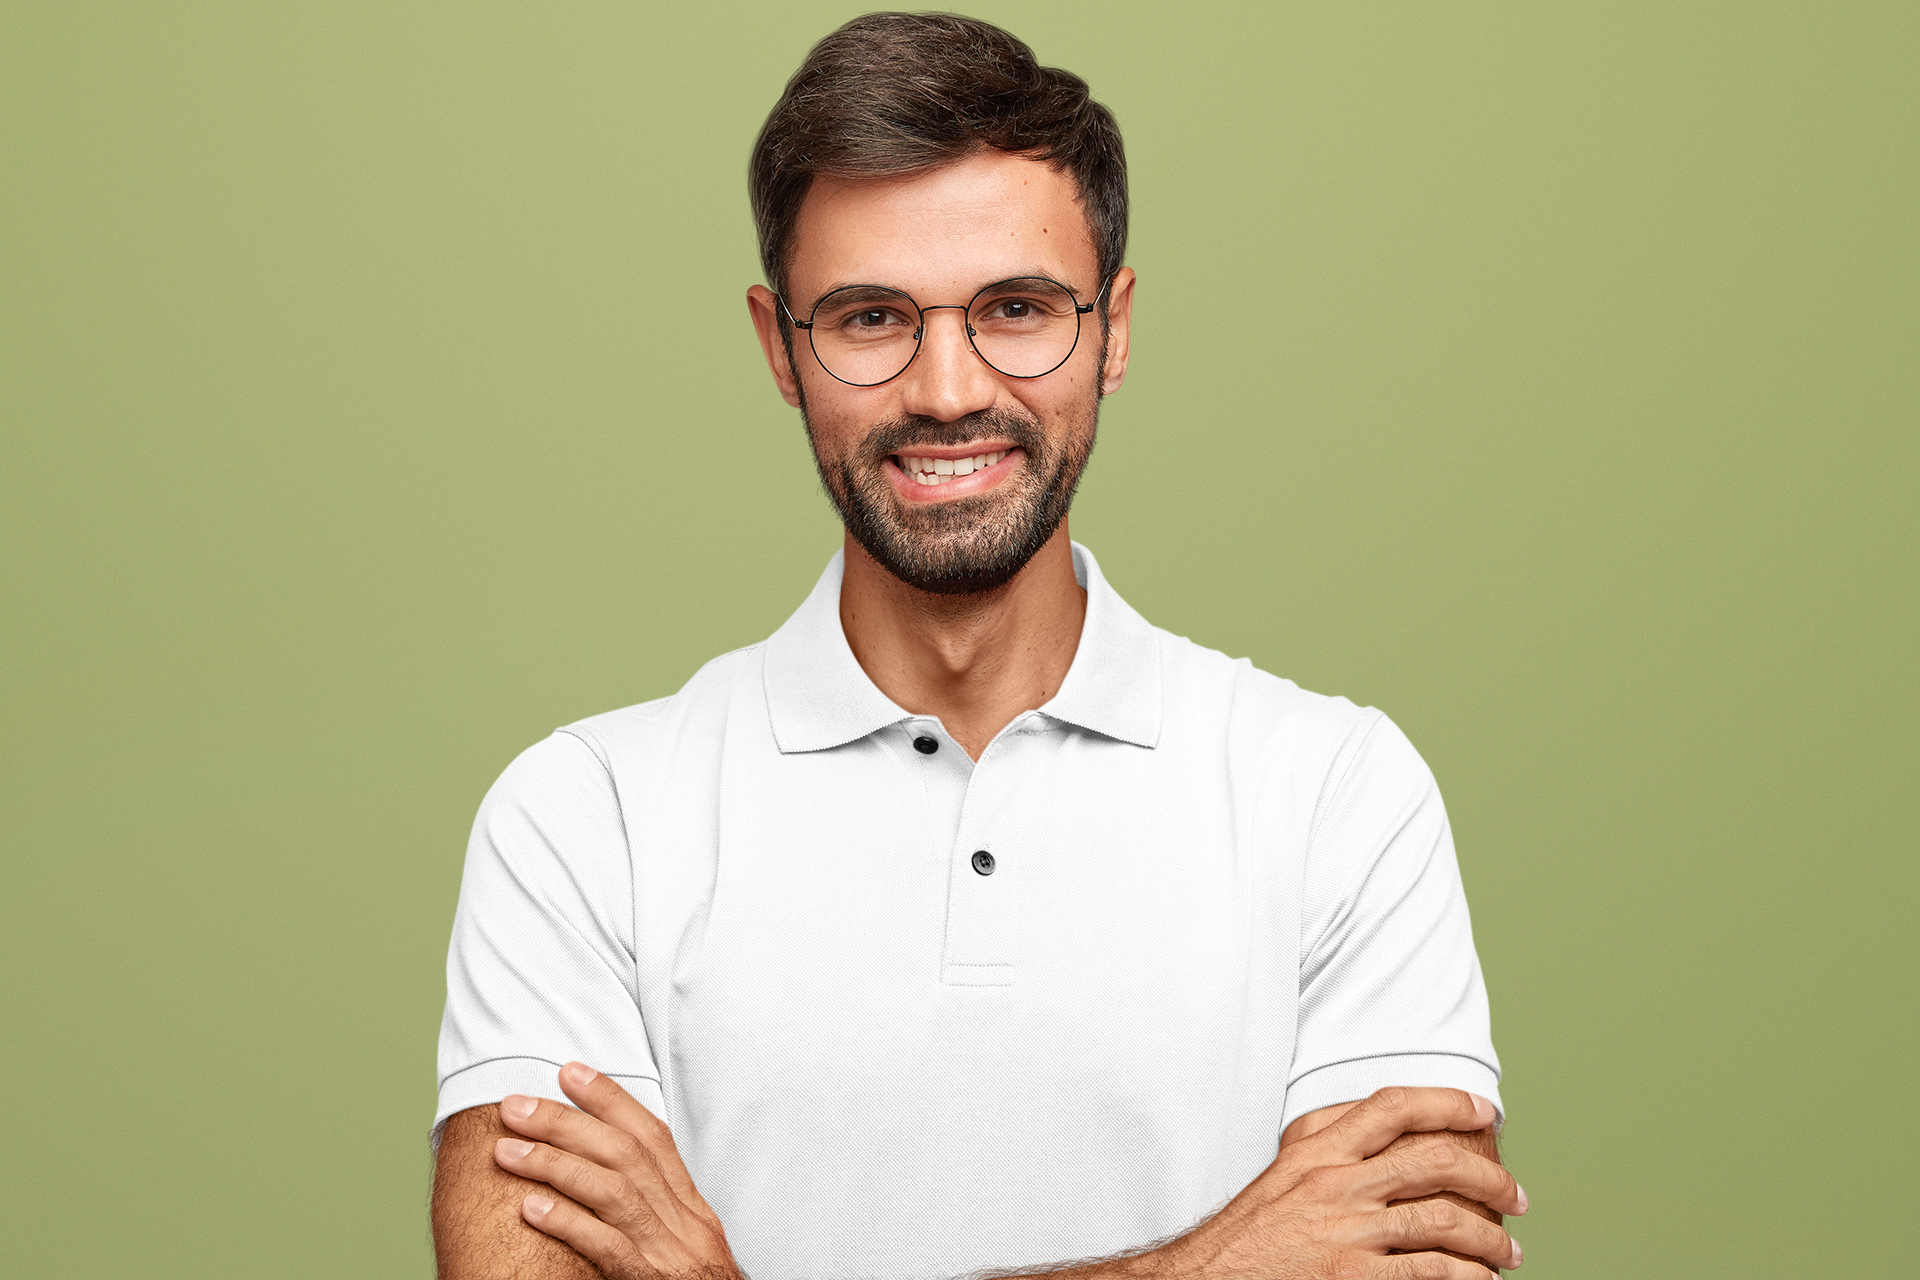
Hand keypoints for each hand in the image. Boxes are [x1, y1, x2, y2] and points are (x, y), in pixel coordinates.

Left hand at [492, 1061, 742, 1279]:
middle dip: (567, 1122)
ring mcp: (669, 1252)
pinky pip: (608, 1247)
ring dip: (555, 1164)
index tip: (569, 1072)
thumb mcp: (683, 1244)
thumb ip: (651, 1211)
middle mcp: (684, 1221)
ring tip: (506, 1151)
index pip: (652, 1137)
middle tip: (515, 1105)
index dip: (611, 1099)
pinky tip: (531, 1208)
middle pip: (625, 1154)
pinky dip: (569, 1223)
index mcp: (691, 1207)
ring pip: (614, 1191)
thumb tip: (600, 1172)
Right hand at [1157, 1087, 1525, 1278]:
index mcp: (1318, 1151)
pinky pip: (1431, 1271)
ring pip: (1443, 1220)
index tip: (1485, 1113)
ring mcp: (1345, 1232)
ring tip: (1508, 1253)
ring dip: (1490, 1238)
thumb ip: (1327, 1143)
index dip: (1447, 1101)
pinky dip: (1467, 1276)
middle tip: (1517, 1198)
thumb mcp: (1284, 1173)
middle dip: (1490, 1179)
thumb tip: (1376, 1120)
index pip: (1392, 1105)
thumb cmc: (1250, 1233)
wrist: (1209, 1279)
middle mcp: (1335, 1184)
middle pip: (1433, 1160)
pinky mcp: (1351, 1277)